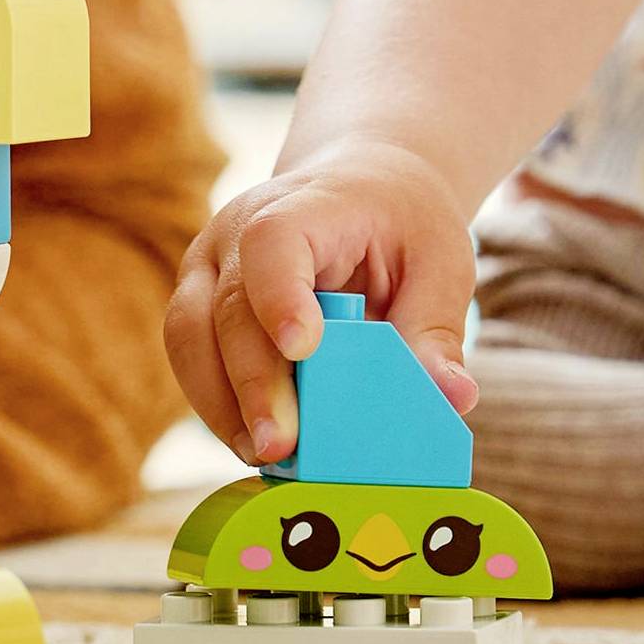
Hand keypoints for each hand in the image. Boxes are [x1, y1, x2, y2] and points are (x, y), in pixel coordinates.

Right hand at [164, 145, 478, 467]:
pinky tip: (251, 441)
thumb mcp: (441, 263)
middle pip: (227, 305)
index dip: (280, 296)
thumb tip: (454, 396)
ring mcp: (209, 264)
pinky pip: (191, 357)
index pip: (274, 242)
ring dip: (221, 403)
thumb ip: (438, 330)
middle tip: (280, 445)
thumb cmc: (400, 222)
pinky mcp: (200, 301)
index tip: (302, 349)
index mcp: (306, 205)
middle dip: (252, 383)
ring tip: (262, 456)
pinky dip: (217, 404)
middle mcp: (239, 230)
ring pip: (189, 335)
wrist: (362, 187)